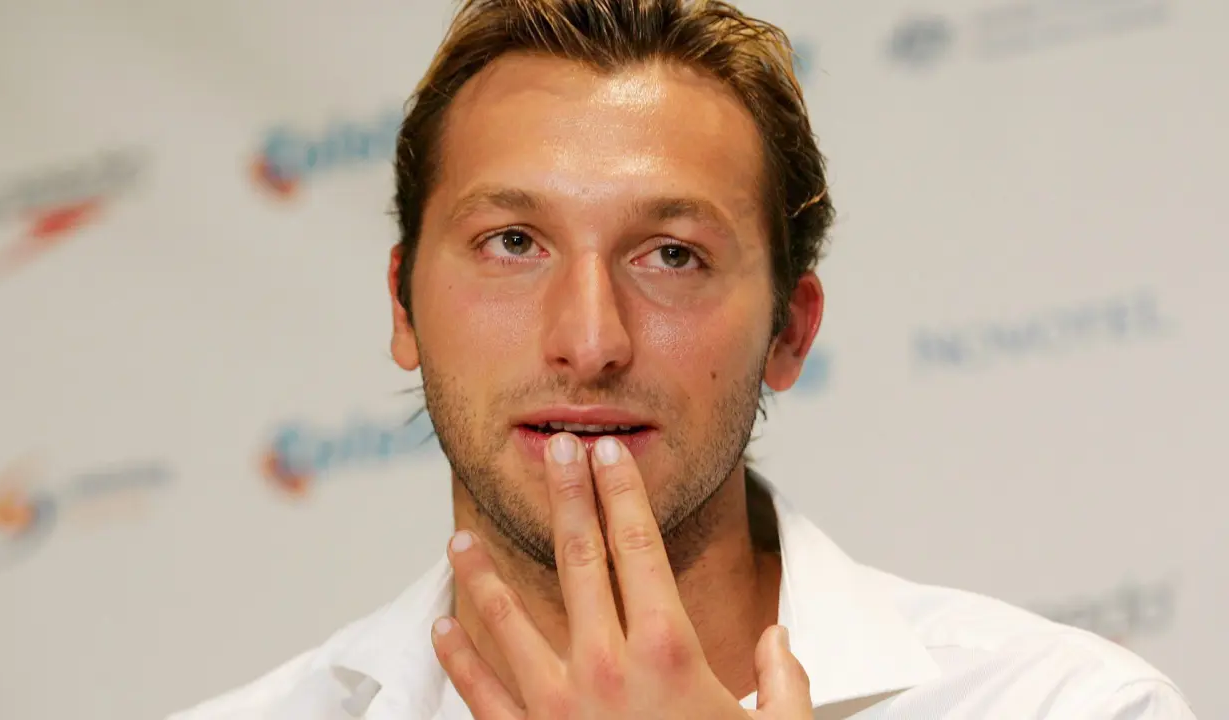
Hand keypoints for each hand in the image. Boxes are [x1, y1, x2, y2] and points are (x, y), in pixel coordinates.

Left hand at [431, 432, 813, 718]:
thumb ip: (785, 684)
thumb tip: (778, 641)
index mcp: (670, 651)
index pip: (640, 547)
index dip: (622, 492)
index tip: (607, 453)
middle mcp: (607, 666)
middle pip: (579, 560)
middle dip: (566, 498)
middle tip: (554, 451)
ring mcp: (559, 708)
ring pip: (510, 620)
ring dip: (482, 574)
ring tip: (458, 537)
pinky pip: (482, 694)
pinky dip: (460, 657)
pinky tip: (443, 627)